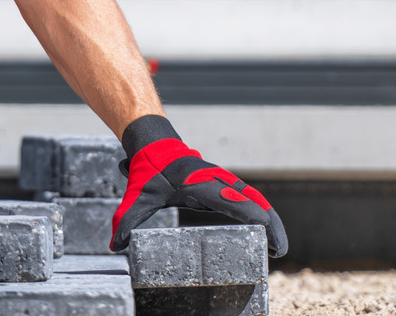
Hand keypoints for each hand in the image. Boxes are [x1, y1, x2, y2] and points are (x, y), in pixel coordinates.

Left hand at [110, 118, 287, 256]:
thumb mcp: (136, 195)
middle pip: (250, 199)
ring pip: (252, 198)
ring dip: (268, 219)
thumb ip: (126, 218)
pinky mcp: (222, 185)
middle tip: (280, 249)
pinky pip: (245, 199)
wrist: (154, 144)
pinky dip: (259, 212)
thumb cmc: (148, 170)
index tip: (265, 227)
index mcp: (199, 182)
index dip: (249, 212)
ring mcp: (221, 182)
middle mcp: (215, 180)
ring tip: (279, 246)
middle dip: (269, 222)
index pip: (229, 198)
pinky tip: (266, 230)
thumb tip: (115, 244)